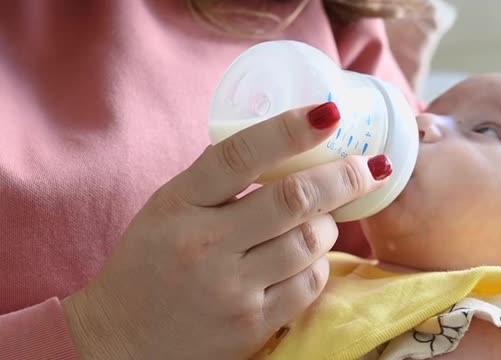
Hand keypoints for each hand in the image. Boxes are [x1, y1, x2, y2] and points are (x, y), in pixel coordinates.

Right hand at [62, 102, 392, 359]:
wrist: (123, 339)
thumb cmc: (149, 263)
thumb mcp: (167, 209)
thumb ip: (216, 180)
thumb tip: (282, 142)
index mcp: (180, 204)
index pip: (240, 155)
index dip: (289, 130)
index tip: (329, 114)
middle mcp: (205, 245)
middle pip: (293, 199)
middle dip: (343, 178)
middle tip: (368, 167)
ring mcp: (230, 289)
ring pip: (310, 242)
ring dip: (330, 224)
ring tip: (325, 218)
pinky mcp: (251, 326)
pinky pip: (309, 285)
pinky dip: (318, 264)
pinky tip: (308, 257)